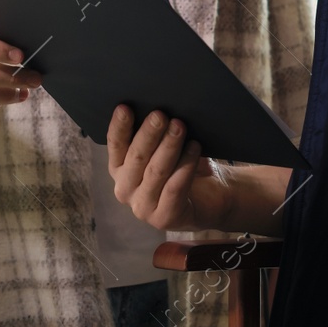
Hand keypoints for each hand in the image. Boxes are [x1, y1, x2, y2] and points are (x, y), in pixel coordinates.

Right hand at [107, 105, 231, 231]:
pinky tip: (195, 148)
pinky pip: (174, 187)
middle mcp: (125, 189)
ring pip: (155, 171)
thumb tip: (157, 109)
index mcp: (120, 169)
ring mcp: (142, 207)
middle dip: (149, 134)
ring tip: (180, 127)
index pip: (115, 145)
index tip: (125, 108)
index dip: (119, 127)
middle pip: (136, 157)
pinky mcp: (163, 218)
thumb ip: (155, 134)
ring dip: (169, 146)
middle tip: (161, 115)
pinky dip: (185, 165)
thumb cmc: (183, 167)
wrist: (212, 198)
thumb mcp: (165, 147)